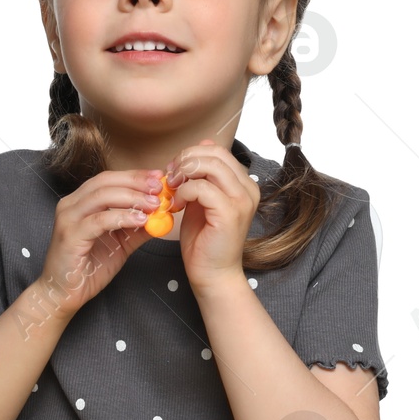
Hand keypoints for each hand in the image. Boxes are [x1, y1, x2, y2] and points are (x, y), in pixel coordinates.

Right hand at [38, 167, 165, 317]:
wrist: (63, 294)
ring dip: (132, 197)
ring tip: (154, 204)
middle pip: (105, 182)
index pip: (109, 179)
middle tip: (160, 187)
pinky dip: (122, 217)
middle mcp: (70, 204)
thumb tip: (162, 216)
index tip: (159, 177)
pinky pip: (99, 220)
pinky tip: (140, 219)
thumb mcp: (120, 244)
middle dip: (136, 182)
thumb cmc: (87, 268)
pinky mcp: (69, 235)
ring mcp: (68, 218)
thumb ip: (138, 228)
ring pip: (102, 196)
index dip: (135, 175)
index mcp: (80, 202)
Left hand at [165, 137, 258, 292]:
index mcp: (243, 183)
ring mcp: (241, 200)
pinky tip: (177, 204)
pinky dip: (184, 192)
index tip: (174, 170)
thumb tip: (200, 146)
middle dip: (186, 159)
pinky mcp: (229, 213)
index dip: (192, 154)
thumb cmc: (204, 240)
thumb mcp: (200, 200)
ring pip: (211, 165)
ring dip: (184, 173)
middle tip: (170, 176)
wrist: (212, 273)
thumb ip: (201, 176)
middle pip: (215, 153)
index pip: (218, 151)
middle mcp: (248, 188)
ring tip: (173, 189)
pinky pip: (203, 188)